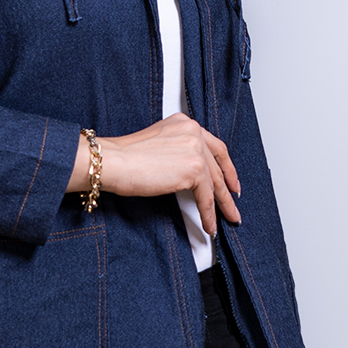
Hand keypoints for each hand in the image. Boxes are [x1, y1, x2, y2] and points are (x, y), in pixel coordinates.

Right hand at [69, 113, 241, 235]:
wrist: (114, 161)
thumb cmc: (125, 157)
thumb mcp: (158, 145)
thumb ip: (178, 152)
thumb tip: (190, 175)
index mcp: (185, 123)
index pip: (214, 146)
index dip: (225, 166)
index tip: (230, 179)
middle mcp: (194, 131)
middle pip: (218, 165)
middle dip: (227, 188)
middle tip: (233, 202)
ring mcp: (196, 149)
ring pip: (215, 183)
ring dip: (222, 205)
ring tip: (227, 218)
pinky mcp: (194, 169)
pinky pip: (206, 197)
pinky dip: (208, 213)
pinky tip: (209, 223)